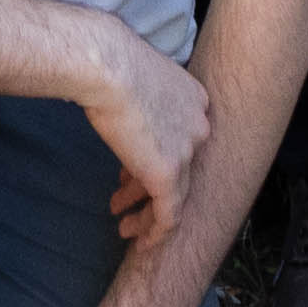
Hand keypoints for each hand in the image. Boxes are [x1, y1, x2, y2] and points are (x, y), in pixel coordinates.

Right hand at [69, 25, 208, 249]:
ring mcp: (188, 152)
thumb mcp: (136, 80)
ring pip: (174, 196)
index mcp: (196, 100)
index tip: (129, 171)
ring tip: (123, 225)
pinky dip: (154, 231)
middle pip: (178, 168)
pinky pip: (168, 215)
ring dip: (146, 214)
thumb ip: (142, 104)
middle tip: (124, 197)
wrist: (107, 67)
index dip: (152, 157)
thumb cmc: (110, 63)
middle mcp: (200, 127)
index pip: (179, 140)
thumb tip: (125, 118)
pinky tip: (140, 243)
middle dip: (147, 186)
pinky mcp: (170, 175)